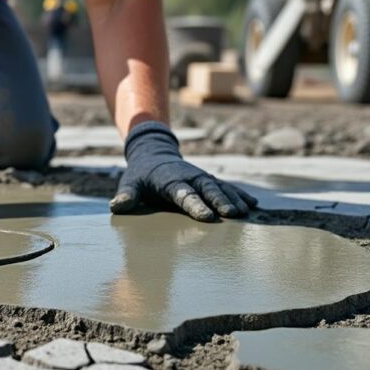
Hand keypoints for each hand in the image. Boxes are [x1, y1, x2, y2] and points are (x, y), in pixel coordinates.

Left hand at [110, 121, 256, 221]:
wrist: (154, 153)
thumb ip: (126, 194)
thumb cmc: (140, 175)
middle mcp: (189, 177)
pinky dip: (240, 194)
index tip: (207, 217)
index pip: (184, 194)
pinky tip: (253, 205)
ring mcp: (201, 177)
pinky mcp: (208, 180)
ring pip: (220, 187)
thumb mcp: (130, 182)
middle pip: (207, 189)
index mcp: (170, 180)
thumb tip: (116, 206)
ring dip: (234, 198)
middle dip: (220, 200)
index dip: (195, 204)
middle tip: (233, 214)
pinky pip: (227, 187)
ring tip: (246, 212)